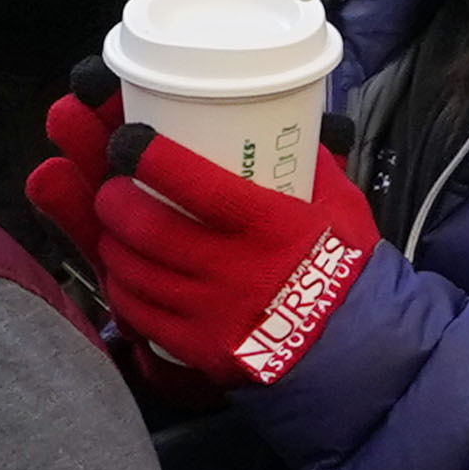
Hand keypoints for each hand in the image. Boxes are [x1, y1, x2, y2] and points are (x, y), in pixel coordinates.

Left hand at [25, 95, 379, 386]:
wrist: (357, 347)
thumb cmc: (346, 268)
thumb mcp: (341, 205)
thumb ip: (311, 163)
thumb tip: (284, 121)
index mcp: (269, 225)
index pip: (195, 185)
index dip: (150, 157)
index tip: (127, 140)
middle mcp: (234, 268)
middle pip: (149, 229)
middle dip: (115, 202)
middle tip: (112, 186)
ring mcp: (211, 311)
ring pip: (135, 270)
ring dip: (113, 242)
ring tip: (114, 227)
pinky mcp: (198, 346)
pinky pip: (139, 313)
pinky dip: (122, 287)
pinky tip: (123, 272)